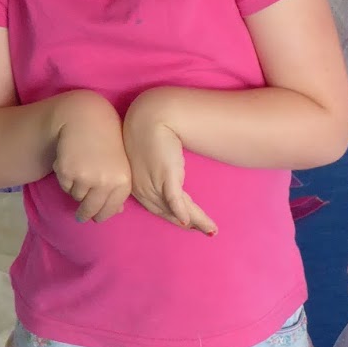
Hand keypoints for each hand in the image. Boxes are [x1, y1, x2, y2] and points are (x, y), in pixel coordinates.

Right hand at [52, 91, 130, 222]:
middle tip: (81, 216)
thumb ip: (118, 187)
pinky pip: (65, 186)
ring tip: (80, 170)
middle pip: (91, 210)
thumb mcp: (120, 163)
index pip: (110, 210)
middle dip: (85, 214)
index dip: (101, 215)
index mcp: (123, 182)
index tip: (96, 218)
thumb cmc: (106, 141)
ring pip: (76, 197)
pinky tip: (71, 162)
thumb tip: (117, 211)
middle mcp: (107, 182)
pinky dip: (66, 179)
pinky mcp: (68, 172)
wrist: (85, 120)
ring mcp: (87, 178)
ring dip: (76, 189)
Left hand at [123, 95, 216, 233]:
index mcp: (137, 184)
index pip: (158, 206)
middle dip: (189, 223)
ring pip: (176, 209)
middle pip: (169, 212)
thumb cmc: (148, 130)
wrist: (151, 115)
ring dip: (195, 220)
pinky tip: (190, 222)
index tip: (187, 223)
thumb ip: (152, 167)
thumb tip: (167, 171)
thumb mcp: (146, 152)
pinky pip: (175, 199)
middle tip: (206, 231)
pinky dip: (182, 212)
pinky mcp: (166, 177)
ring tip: (210, 229)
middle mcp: (144, 189)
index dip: (175, 216)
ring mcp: (154, 184)